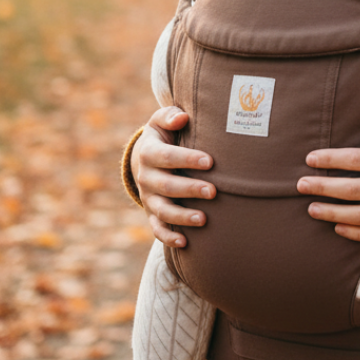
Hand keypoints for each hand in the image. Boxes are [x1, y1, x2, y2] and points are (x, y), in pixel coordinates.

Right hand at [132, 105, 215, 247]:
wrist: (145, 157)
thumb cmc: (164, 135)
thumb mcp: (161, 121)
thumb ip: (170, 116)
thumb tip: (182, 117)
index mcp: (149, 153)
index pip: (166, 156)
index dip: (187, 159)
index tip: (210, 161)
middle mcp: (145, 177)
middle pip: (166, 186)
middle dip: (190, 189)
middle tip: (213, 191)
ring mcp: (148, 198)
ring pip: (163, 211)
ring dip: (182, 217)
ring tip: (204, 220)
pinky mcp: (152, 213)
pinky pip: (157, 229)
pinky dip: (168, 237)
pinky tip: (186, 243)